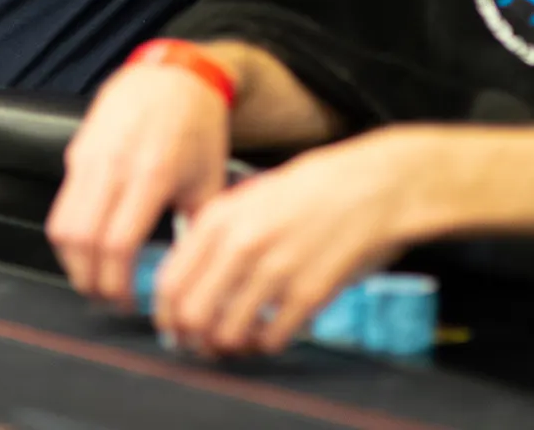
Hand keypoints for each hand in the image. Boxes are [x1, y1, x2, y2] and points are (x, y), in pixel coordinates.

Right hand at [46, 60, 230, 304]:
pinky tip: (91, 243)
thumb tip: (185, 278)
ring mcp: (90, 154)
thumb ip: (196, 230)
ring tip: (93, 277)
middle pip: (81, 240)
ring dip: (73, 261)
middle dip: (90, 280)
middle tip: (105, 297)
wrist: (173, 74)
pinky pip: (63, 202)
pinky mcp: (77, 148)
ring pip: (62, 223)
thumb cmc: (197, 127)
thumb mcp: (208, 180)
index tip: (126, 302)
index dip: (116, 283)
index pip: (118, 244)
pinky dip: (70, 233)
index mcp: (151, 174)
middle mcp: (114, 164)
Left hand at [153, 128, 423, 356]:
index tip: (173, 327)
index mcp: (220, 217)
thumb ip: (215, 236)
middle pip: (192, 314)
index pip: (170, 281)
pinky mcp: (309, 294)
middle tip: (199, 343)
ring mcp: (275, 270)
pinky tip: (270, 333)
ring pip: (228, 334)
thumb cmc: (305, 192)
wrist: (367, 187)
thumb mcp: (247, 198)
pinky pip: (271, 340)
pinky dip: (266, 345)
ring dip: (228, 346)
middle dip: (191, 337)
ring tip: (237, 340)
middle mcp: (241, 244)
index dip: (166, 314)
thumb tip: (185, 282)